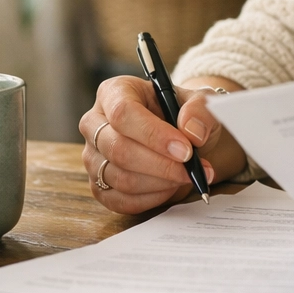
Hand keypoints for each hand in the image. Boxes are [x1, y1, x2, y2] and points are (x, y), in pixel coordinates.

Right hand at [78, 75, 242, 214]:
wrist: (181, 138)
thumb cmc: (184, 115)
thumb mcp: (201, 102)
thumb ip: (200, 110)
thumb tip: (192, 131)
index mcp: (114, 92)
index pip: (123, 112)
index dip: (154, 134)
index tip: (185, 149)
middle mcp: (94, 123)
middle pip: (118, 149)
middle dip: (160, 164)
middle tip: (190, 170)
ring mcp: (92, 156)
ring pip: (120, 178)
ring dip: (160, 183)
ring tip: (187, 176)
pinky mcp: (98, 185)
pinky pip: (121, 200)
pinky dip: (151, 198)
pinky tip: (171, 187)